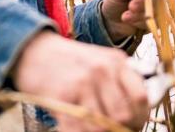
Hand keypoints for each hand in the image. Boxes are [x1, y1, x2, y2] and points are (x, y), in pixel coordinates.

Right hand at [13, 32, 148, 130]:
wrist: (33, 51)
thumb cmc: (68, 62)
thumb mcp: (100, 63)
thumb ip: (120, 83)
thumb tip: (135, 117)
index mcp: (116, 61)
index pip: (141, 98)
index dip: (139, 118)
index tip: (132, 125)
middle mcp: (101, 70)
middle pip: (123, 115)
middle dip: (120, 128)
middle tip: (110, 129)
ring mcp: (81, 82)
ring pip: (102, 125)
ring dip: (97, 131)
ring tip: (90, 127)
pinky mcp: (61, 96)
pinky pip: (78, 129)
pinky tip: (75, 127)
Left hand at [100, 0, 156, 42]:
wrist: (114, 19)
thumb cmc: (115, 0)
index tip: (135, 1)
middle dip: (143, 4)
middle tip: (130, 8)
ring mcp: (160, 4)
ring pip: (157, 11)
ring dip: (139, 16)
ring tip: (125, 16)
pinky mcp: (160, 18)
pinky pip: (156, 23)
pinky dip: (141, 23)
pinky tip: (131, 21)